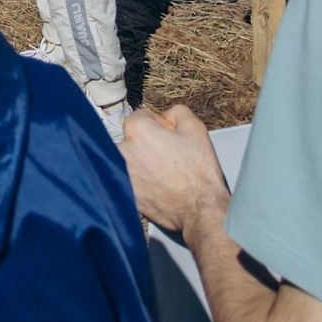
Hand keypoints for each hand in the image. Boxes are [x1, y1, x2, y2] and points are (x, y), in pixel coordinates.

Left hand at [122, 104, 228, 236]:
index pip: (143, 117)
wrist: (200, 209)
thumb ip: (177, 112)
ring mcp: (121, 173)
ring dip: (143, 162)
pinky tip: (158, 186)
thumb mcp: (195, 128)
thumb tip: (166, 115)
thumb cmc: (198, 171)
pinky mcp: (124, 193)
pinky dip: (140, 180)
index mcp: (136, 129)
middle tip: (170, 157)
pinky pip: (129, 179)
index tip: (171, 137)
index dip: (160, 125)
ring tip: (164, 173)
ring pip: (130, 159)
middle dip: (149, 143)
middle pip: (133, 138)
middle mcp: (122, 149)